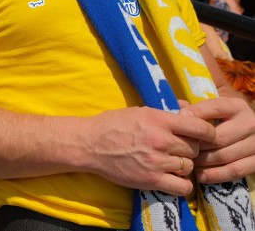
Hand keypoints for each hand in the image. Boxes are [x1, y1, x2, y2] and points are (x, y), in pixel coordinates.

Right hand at [83, 107, 215, 195]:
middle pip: (195, 148)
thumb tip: (188, 109)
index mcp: (159, 120)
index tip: (204, 136)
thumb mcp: (140, 111)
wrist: (89, 144)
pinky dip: (182, 183)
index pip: (200, 128)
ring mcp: (157, 162)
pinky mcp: (151, 180)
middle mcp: (161, 140)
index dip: (207, 133)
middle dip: (190, 148)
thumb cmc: (113, 124)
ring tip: (172, 162)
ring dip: (183, 164)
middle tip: (179, 148)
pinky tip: (173, 177)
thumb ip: (166, 113)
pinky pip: (183, 186)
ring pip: (189, 166)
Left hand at [183, 97, 254, 183]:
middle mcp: (250, 123)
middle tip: (180, 149)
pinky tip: (200, 176)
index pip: (214, 108)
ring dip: (203, 161)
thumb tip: (178, 113)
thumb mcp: (214, 110)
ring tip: (188, 162)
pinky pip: (235, 171)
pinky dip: (215, 175)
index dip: (195, 114)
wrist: (251, 134)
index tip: (178, 121)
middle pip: (218, 137)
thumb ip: (196, 109)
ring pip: (225, 156)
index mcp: (237, 107)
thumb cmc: (223, 120)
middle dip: (197, 145)